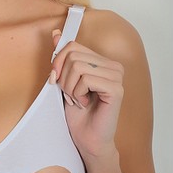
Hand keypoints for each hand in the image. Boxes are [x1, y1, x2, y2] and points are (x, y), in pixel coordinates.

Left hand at [50, 29, 123, 160]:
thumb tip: (55, 33)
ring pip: (77, 66)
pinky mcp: (116, 89)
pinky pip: (86, 79)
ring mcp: (117, 76)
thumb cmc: (76, 113)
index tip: (56, 80)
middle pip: (72, 54)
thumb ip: (62, 57)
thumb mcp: (64, 80)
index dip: (57, 62)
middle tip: (70, 94)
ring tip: (77, 100)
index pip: (71, 46)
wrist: (86, 139)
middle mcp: (113, 66)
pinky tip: (84, 104)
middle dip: (63, 77)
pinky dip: (77, 93)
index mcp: (102, 61)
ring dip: (69, 87)